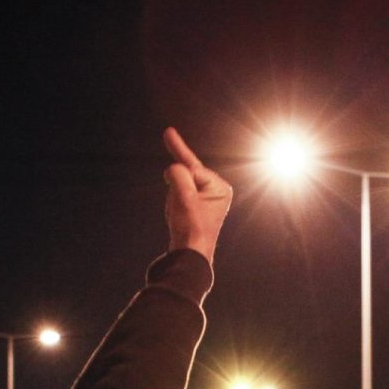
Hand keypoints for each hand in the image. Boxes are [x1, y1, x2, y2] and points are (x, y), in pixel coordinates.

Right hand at [162, 128, 231, 261]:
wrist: (190, 255)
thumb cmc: (191, 227)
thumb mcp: (184, 196)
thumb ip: (178, 174)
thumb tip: (172, 169)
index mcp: (220, 187)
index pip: (192, 168)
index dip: (178, 162)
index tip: (168, 132)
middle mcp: (217, 191)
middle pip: (186, 175)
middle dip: (175, 187)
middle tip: (179, 206)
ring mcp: (207, 200)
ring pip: (179, 185)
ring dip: (173, 196)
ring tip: (180, 216)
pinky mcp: (197, 208)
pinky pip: (178, 196)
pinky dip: (173, 203)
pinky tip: (177, 217)